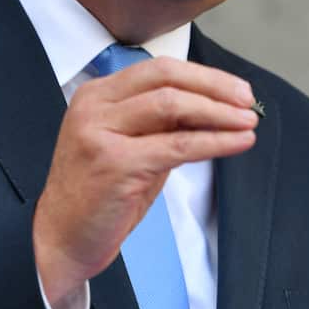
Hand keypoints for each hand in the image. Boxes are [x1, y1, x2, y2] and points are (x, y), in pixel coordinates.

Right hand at [32, 57, 257, 308]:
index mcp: (96, 94)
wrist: (60, 239)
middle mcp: (94, 105)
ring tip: (248, 121)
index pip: (158, 69)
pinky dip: (214, 142)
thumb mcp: (129, 146)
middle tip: (247, 100)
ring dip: (219, 112)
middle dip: (215, 86)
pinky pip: (177, 145)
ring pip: (173, 105)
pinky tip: (237, 142)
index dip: (203, 75)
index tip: (235, 88)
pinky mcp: (115, 163)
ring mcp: (100, 132)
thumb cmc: (97, 194)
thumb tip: (215, 107)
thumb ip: (162, 124)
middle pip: (166, 78)